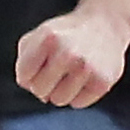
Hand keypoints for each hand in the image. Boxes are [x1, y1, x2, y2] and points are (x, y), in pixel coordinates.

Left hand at [14, 4, 129, 108]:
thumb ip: (24, 61)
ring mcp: (87, 69)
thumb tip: (30, 86)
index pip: (24, 77)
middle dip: (43, 84)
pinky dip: (78, 95)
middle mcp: (68, 54)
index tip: (39, 63)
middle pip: (40, 91)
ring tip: (69, 74)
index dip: (28, 74)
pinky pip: (78, 103)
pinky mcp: (103, 82)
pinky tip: (84, 78)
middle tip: (56, 70)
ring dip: (60, 91)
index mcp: (48, 40)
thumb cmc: (64, 35)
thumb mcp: (38, 36)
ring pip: (58, 100)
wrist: (105, 25)